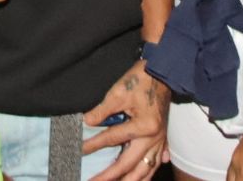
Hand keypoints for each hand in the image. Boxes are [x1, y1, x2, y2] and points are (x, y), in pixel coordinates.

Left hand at [82, 60, 170, 179]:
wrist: (163, 72)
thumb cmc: (140, 80)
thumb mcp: (118, 92)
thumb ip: (101, 110)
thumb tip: (85, 123)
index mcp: (143, 126)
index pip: (112, 139)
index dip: (93, 145)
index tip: (79, 150)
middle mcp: (153, 138)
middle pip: (129, 164)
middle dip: (110, 176)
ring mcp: (160, 140)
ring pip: (145, 169)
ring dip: (130, 180)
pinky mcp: (163, 139)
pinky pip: (157, 162)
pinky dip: (148, 173)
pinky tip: (143, 179)